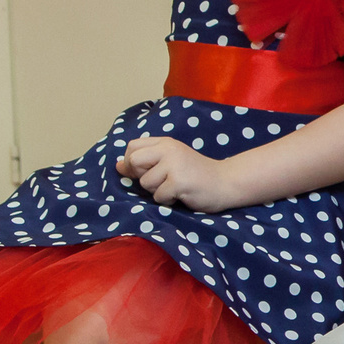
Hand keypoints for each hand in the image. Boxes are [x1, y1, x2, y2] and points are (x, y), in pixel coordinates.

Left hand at [117, 137, 242, 211]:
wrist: (226, 183)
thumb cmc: (196, 174)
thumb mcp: (170, 162)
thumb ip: (145, 161)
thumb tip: (117, 165)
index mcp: (166, 142)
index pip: (132, 146)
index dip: (132, 162)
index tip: (146, 171)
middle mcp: (169, 149)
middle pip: (134, 161)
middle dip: (142, 176)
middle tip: (161, 180)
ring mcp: (174, 165)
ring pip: (146, 183)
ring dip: (157, 191)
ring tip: (175, 188)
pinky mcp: (179, 182)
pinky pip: (158, 196)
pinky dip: (168, 200)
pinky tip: (182, 194)